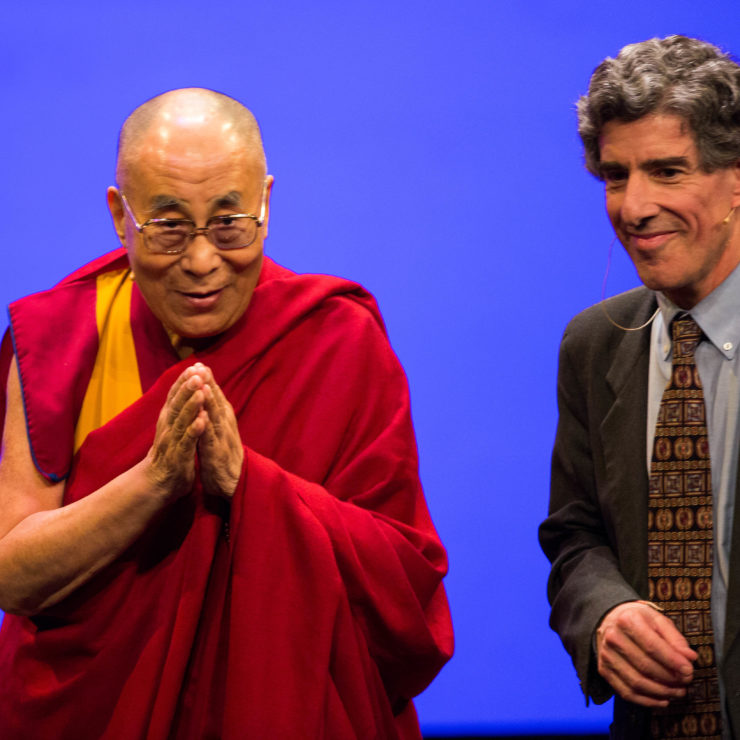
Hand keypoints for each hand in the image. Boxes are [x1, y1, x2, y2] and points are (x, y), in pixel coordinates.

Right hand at [145, 366, 208, 499]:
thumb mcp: (172, 429)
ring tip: (200, 390)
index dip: (183, 382)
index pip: (175, 397)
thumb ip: (177, 411)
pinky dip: (194, 430)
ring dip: (191, 405)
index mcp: (168, 420)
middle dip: (187, 387)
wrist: (157, 483)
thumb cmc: (168, 454)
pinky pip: (187, 442)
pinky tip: (202, 421)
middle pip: (177, 404)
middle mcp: (168, 428)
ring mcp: (173, 442)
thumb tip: (183, 391)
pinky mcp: (179, 456)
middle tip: (196, 371)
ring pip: (182, 420)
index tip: (193, 366)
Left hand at [192, 363, 243, 497]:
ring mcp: (222, 438)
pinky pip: (211, 437)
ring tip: (202, 383)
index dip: (208, 380)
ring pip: (215, 415)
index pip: (215, 396)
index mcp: (224, 420)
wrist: (235, 482)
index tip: (199, 364)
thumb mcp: (219, 432)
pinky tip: (202, 416)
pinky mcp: (217, 452)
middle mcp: (225, 425)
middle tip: (200, 366)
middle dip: (208, 383)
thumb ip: (215, 415)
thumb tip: (208, 398)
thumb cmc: (225, 456)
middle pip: (216, 401)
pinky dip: (207, 425)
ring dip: (209, 399)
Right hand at [596, 601, 696, 706]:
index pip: (652, 646)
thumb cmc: (638, 620)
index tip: (689, 670)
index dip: (673, 662)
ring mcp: (606, 655)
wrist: (610, 619)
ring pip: (637, 683)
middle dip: (670, 678)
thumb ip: (675, 638)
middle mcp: (613, 637)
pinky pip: (626, 693)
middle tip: (686, 681)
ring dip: (662, 692)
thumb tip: (690, 658)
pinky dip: (647, 701)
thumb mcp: (657, 620)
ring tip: (678, 691)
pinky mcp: (604, 670)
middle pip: (645, 666)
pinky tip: (663, 699)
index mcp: (627, 620)